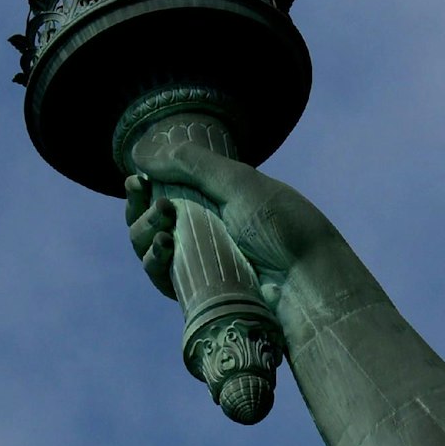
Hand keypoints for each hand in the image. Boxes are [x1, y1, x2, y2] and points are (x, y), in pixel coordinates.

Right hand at [125, 141, 341, 306]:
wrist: (307, 278)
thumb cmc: (283, 226)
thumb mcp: (240, 184)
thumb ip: (193, 164)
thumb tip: (141, 154)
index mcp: (217, 202)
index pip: (165, 192)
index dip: (144, 187)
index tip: (137, 179)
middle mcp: (206, 231)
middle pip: (149, 221)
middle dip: (140, 209)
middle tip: (155, 203)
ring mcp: (201, 262)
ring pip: (149, 248)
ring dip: (144, 233)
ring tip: (163, 224)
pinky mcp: (198, 291)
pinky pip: (162, 277)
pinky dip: (154, 262)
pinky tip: (163, 248)